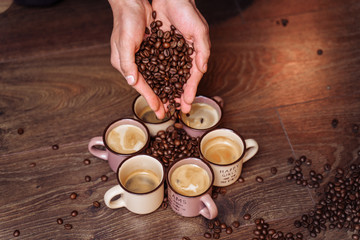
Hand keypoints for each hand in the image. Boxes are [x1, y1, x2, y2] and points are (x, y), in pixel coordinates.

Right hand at [108, 0, 165, 118]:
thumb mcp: (125, 42)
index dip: (150, 98)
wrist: (132, 3)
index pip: (140, 85)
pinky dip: (165, 76)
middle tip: (167, 112)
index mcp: (124, 64)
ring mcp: (141, 58)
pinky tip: (173, 83)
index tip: (159, 110)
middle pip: (148, 85)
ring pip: (154, 78)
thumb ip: (127, 63)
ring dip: (163, 90)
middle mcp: (132, 64)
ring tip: (172, 102)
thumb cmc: (126, 21)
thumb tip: (132, 82)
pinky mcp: (149, 51)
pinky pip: (158, 67)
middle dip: (158, 99)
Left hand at [152, 0, 210, 112]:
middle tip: (176, 109)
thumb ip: (202, 50)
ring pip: (169, 76)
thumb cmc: (187, 11)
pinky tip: (155, 87)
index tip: (187, 105)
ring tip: (165, 103)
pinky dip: (157, 77)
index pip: (193, 77)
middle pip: (181, 80)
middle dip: (179, 95)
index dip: (190, 91)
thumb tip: (202, 69)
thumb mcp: (199, 30)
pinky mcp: (159, 48)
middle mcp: (184, 56)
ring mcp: (171, 53)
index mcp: (195, 54)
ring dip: (168, 90)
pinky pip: (158, 66)